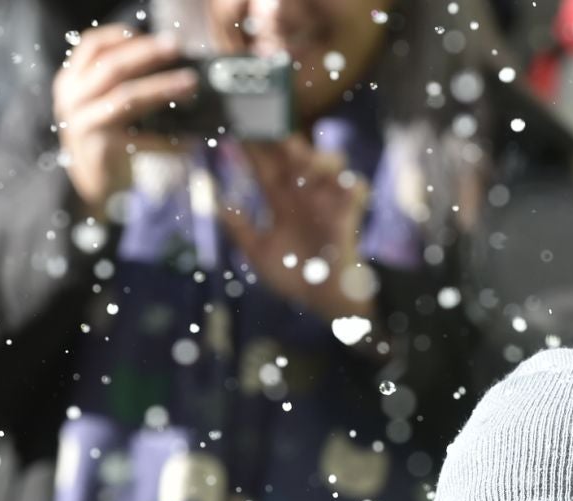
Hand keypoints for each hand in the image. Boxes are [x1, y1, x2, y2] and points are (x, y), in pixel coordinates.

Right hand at [54, 26, 198, 217]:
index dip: (120, 35)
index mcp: (71, 82)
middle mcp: (71, 98)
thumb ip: (121, 84)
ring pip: (125, 93)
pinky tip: (186, 135)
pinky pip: (137, 133)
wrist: (98, 192)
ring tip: (189, 83)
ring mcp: (81, 122)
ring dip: (161, 85)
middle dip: (146, 52)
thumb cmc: (109, 145)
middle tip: (175, 47)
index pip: (91, 46)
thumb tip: (165, 60)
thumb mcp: (105, 108)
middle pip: (109, 64)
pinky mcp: (98, 145)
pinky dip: (164, 133)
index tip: (148, 34)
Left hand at [222, 135, 378, 329]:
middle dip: (285, 140)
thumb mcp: (259, 253)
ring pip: (329, 161)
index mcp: (280, 200)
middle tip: (273, 134)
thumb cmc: (293, 276)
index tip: (238, 129)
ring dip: (318, 159)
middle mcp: (303, 194)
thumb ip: (240, 228)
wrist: (324, 299)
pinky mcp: (348, 214)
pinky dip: (351, 186)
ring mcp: (327, 201)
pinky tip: (344, 190)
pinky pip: (356, 188)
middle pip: (295, 154)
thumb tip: (216, 202)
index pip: (264, 166)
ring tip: (306, 167)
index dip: (252, 148)